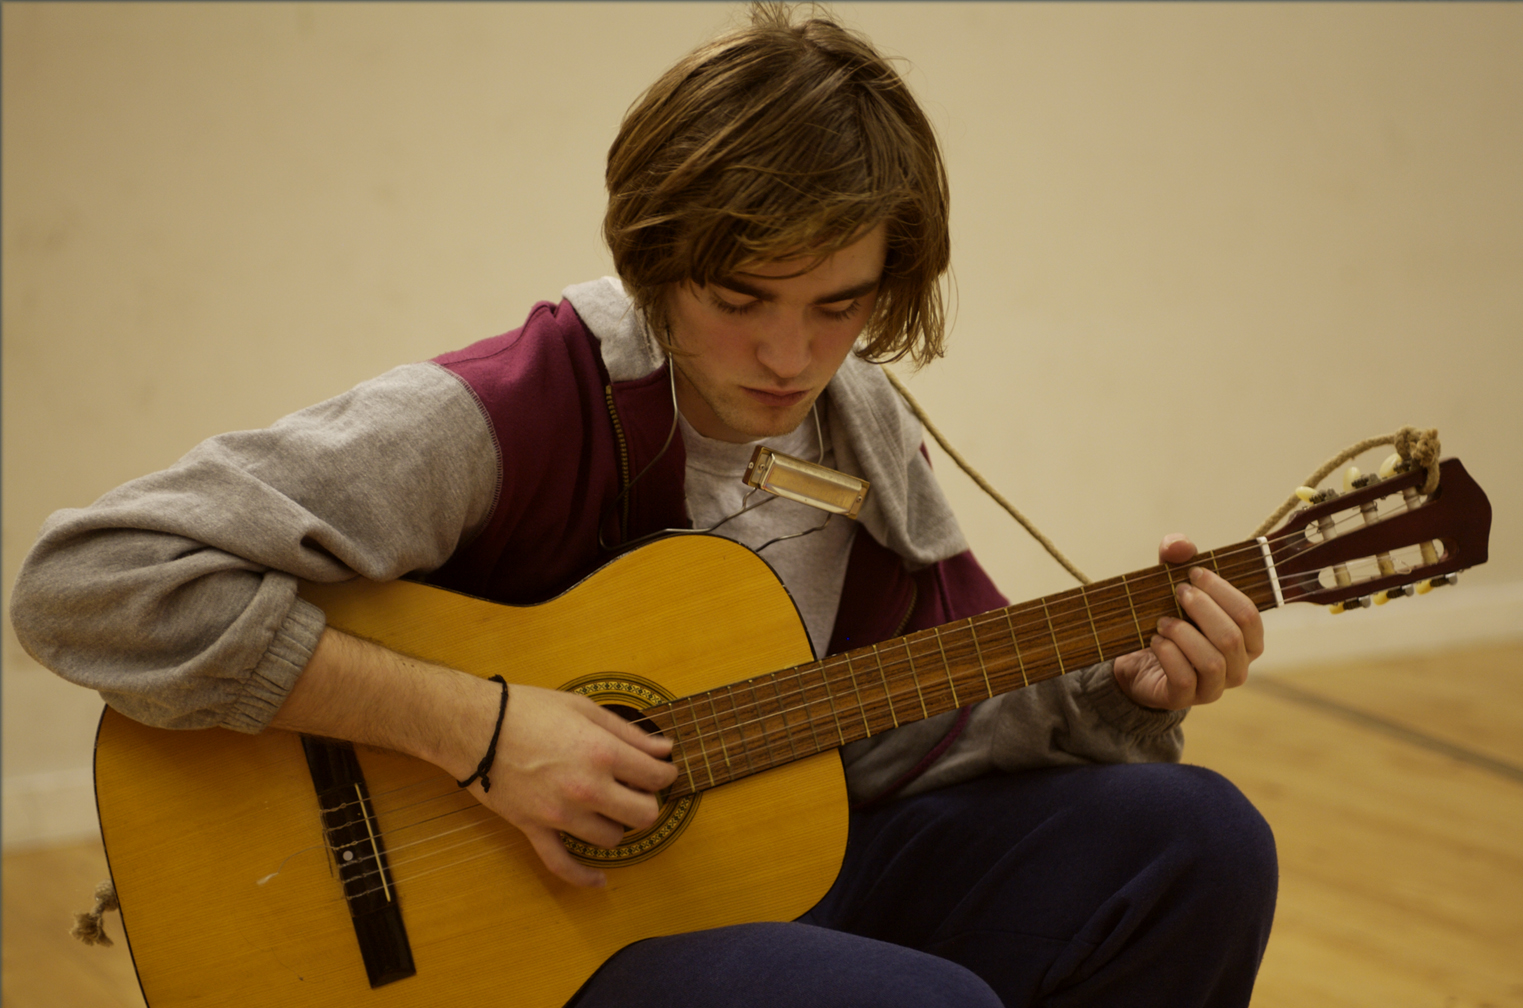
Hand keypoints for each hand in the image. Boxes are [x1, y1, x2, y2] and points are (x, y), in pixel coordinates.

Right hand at [273, 629, 676, 889]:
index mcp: (602, 753)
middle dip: (647, 802)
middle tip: (639, 790)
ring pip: (611, 839)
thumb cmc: (527, 709)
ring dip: (617, 825)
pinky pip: (562, 865)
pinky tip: (600, 881)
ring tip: (611, 808)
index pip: (655, 776)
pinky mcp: (535, 829)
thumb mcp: (584, 708)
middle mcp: (587, 789)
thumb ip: (628, 733)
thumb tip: (663, 748)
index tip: (661, 769)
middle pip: (643, 815)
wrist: (473, 726)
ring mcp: (560, 814)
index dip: (665, 773)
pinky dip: (584, 877)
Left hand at [1111, 533, 1264, 709]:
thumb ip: (1176, 558)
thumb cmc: (1168, 619)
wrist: (1137, 662)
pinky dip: (1169, 655)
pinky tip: (1155, 640)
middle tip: (1178, 592)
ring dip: (1183, 634)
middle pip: (1232, 637)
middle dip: (1203, 609)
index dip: (1223, 591)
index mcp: (1247, 639)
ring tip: (1162, 621)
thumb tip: (1180, 544)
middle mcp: (1238, 666)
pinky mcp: (1186, 699)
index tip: (1194, 573)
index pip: (1249, 615)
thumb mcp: (1170, 584)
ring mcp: (1214, 687)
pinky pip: (1185, 679)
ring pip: (1212, 661)